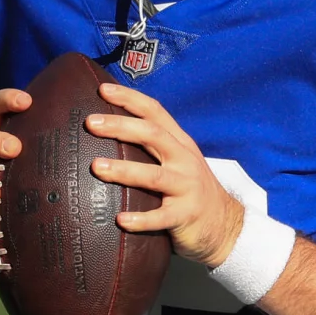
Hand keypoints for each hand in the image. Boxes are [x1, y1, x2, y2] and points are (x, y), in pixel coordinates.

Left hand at [86, 82, 244, 266]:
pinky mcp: (186, 215)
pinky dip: (141, 219)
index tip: (103, 90)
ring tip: (97, 167)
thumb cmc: (190, 190)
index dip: (130, 99)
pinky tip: (121, 220)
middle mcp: (185, 161)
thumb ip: (152, 146)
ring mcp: (187, 188)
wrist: (225, 225)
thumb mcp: (178, 161)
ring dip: (124, 170)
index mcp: (180, 143)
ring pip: (154, 176)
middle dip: (121, 126)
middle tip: (91, 123)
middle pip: (153, 135)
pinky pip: (161, 217)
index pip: (155, 112)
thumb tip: (108, 131)